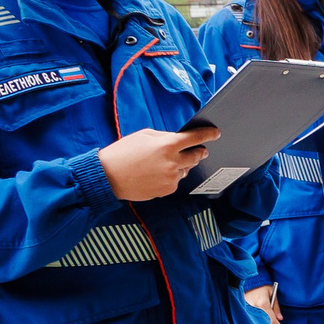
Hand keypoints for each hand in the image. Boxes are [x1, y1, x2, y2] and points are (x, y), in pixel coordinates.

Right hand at [99, 124, 217, 200]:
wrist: (108, 176)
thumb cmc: (123, 153)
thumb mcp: (143, 136)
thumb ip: (165, 136)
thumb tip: (179, 139)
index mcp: (167, 145)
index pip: (195, 138)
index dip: (208, 134)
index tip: (215, 133)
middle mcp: (173, 162)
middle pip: (197, 156)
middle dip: (199, 152)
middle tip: (198, 150)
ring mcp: (171, 178)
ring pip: (186, 169)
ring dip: (182, 164)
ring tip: (163, 162)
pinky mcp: (167, 189)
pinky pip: (176, 180)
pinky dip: (171, 176)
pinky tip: (156, 173)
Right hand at [243, 282, 284, 323]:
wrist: (249, 280)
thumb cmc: (262, 285)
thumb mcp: (272, 293)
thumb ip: (276, 306)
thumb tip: (280, 318)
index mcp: (263, 304)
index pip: (272, 319)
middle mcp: (256, 308)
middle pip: (266, 322)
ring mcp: (250, 308)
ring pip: (261, 320)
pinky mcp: (247, 308)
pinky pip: (256, 316)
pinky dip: (262, 320)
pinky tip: (266, 323)